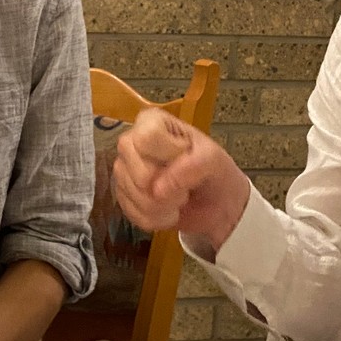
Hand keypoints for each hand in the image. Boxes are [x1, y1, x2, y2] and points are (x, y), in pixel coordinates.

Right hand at [113, 109, 249, 245]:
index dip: (168, 154)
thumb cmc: (213, 171)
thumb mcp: (213, 159)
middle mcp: (132, 143)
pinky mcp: (123, 197)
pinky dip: (157, 219)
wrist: (216, 203)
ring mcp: (124, 171)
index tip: (185, 156)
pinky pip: (134, 215)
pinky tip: (169, 211)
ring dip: (165, 205)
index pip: (146, 138)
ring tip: (180, 197)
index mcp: (152, 122)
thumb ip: (191, 167)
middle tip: (184, 184)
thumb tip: (158, 189)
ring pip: (136, 196)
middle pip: (138, 171)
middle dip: (167, 186)